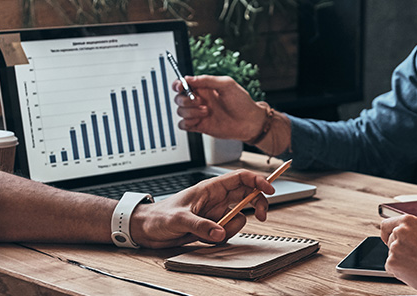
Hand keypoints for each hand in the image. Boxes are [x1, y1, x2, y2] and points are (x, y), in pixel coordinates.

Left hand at [129, 169, 275, 247]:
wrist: (146, 230)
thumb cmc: (158, 216)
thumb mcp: (179, 219)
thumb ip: (200, 225)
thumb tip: (219, 232)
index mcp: (210, 188)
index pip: (240, 178)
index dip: (258, 180)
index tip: (269, 189)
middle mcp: (215, 199)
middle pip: (247, 195)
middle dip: (257, 204)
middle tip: (261, 215)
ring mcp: (215, 213)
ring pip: (238, 217)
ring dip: (231, 227)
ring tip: (213, 233)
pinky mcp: (212, 226)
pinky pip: (227, 232)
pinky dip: (221, 238)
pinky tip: (205, 238)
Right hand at [173, 75, 263, 141]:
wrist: (249, 122)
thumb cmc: (242, 102)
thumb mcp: (227, 84)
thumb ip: (207, 80)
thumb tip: (189, 78)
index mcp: (204, 88)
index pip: (183, 84)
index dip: (178, 84)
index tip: (181, 86)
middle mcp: (199, 100)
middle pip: (179, 98)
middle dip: (186, 99)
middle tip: (200, 101)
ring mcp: (198, 113)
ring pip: (180, 111)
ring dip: (190, 111)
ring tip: (206, 111)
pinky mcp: (199, 126)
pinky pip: (183, 125)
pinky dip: (187, 123)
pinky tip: (198, 120)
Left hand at [381, 215, 416, 294]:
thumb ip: (411, 229)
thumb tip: (399, 230)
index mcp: (408, 221)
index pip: (386, 225)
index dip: (387, 233)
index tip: (388, 238)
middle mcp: (399, 232)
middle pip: (390, 240)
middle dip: (398, 247)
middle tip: (413, 254)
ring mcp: (394, 247)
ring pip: (391, 254)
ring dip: (399, 259)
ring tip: (416, 262)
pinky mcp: (391, 262)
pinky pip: (390, 266)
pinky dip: (398, 269)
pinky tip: (412, 269)